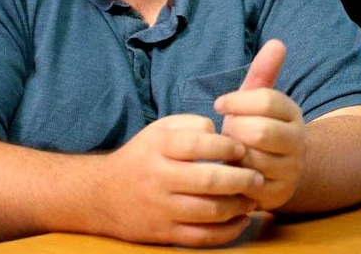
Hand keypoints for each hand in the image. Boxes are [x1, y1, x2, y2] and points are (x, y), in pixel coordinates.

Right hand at [100, 113, 263, 246]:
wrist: (103, 194)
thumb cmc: (142, 156)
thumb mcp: (160, 130)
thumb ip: (190, 124)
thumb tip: (219, 131)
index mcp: (158, 148)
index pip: (197, 144)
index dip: (226, 146)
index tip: (243, 148)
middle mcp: (158, 178)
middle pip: (207, 181)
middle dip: (240, 179)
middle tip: (258, 176)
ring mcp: (161, 209)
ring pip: (208, 212)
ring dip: (237, 206)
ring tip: (252, 197)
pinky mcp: (165, 233)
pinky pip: (202, 237)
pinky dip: (227, 231)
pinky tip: (241, 219)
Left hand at [215, 39, 306, 210]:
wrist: (279, 169)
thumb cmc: (258, 126)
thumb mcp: (259, 99)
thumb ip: (264, 71)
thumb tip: (277, 42)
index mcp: (293, 113)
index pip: (266, 100)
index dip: (237, 101)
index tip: (220, 104)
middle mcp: (297, 142)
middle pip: (260, 131)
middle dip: (234, 130)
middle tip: (225, 131)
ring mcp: (290, 170)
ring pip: (252, 159)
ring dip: (232, 154)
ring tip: (228, 149)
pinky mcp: (277, 194)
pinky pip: (247, 184)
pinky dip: (233, 175)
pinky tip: (229, 168)